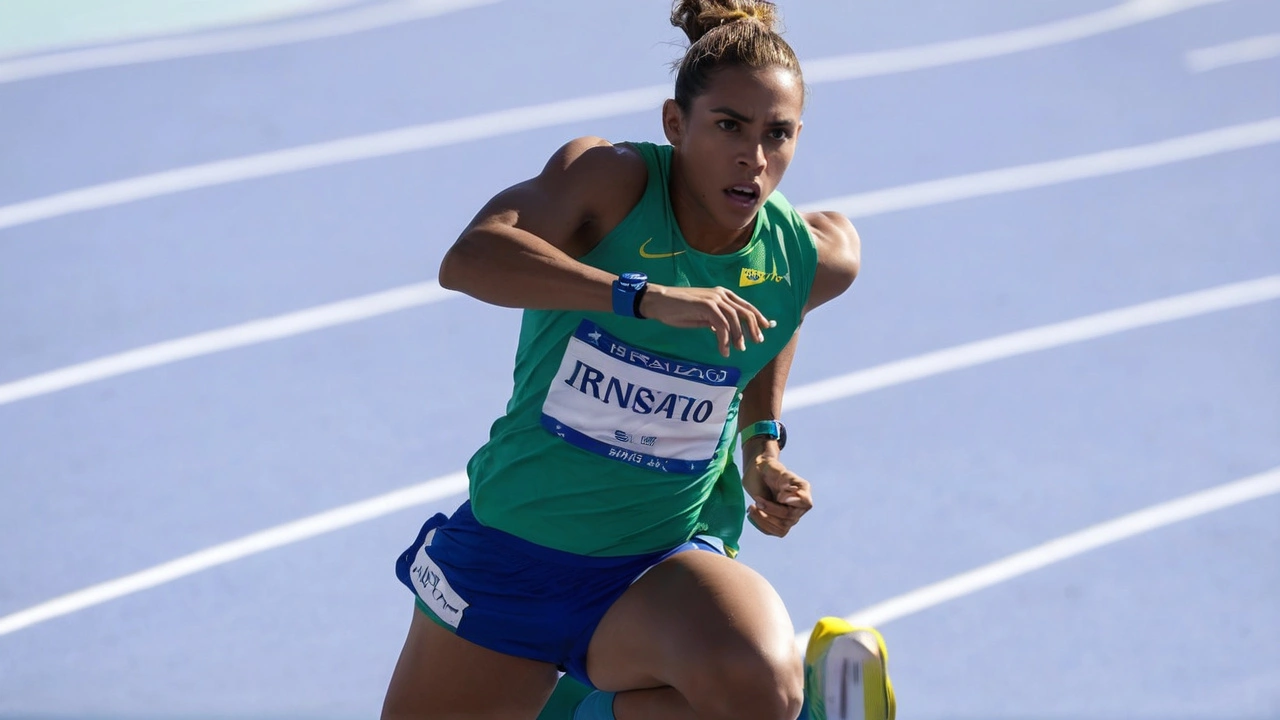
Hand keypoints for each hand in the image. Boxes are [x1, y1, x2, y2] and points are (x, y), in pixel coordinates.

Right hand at [639, 284, 772, 356]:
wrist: (659, 302)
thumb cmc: (677, 309)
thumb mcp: (701, 315)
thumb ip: (715, 321)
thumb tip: (726, 332)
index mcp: (722, 294)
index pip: (745, 305)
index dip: (758, 316)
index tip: (766, 328)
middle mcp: (720, 294)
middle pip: (745, 312)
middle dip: (753, 328)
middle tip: (757, 342)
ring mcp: (713, 299)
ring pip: (734, 320)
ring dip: (739, 336)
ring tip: (739, 349)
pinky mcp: (705, 306)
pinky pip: (721, 326)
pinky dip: (724, 340)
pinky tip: (723, 350)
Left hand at [743, 454, 811, 536]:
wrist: (758, 474)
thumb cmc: (767, 470)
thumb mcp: (774, 469)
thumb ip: (783, 481)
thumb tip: (786, 500)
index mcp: (802, 490)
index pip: (806, 503)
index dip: (793, 502)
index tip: (778, 496)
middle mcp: (799, 506)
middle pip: (790, 518)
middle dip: (770, 509)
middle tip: (757, 499)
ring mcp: (790, 517)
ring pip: (781, 528)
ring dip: (763, 519)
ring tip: (752, 506)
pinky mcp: (779, 524)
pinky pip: (771, 531)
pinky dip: (759, 523)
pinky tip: (752, 512)